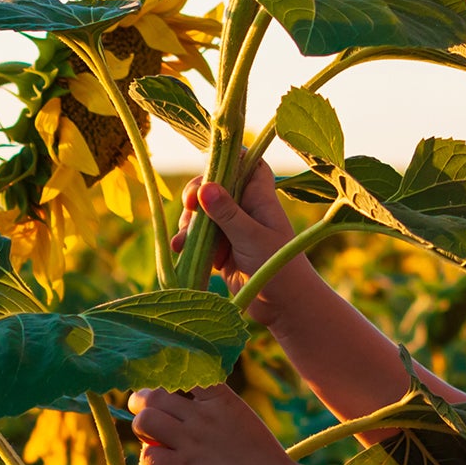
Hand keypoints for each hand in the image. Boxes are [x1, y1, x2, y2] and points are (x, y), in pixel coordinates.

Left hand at [129, 384, 293, 464]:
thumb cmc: (262, 459)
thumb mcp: (241, 419)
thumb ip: (213, 410)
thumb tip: (180, 411)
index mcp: (221, 399)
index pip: (183, 372)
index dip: (167, 378)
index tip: (163, 387)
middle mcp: (203, 416)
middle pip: (155, 395)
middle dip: (142, 401)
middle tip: (141, 409)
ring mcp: (191, 442)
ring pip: (145, 420)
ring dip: (141, 427)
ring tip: (148, 436)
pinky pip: (148, 456)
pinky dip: (150, 459)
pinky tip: (162, 464)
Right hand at [169, 163, 315, 327]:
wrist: (284, 305)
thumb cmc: (278, 266)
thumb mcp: (250, 237)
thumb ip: (227, 213)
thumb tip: (204, 187)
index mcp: (259, 197)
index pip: (247, 164)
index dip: (228, 159)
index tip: (208, 169)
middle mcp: (246, 208)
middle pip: (215, 187)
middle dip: (197, 195)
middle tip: (189, 207)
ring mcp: (233, 229)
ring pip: (203, 214)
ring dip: (189, 224)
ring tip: (183, 241)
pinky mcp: (223, 249)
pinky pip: (200, 238)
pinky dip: (189, 241)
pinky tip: (180, 250)